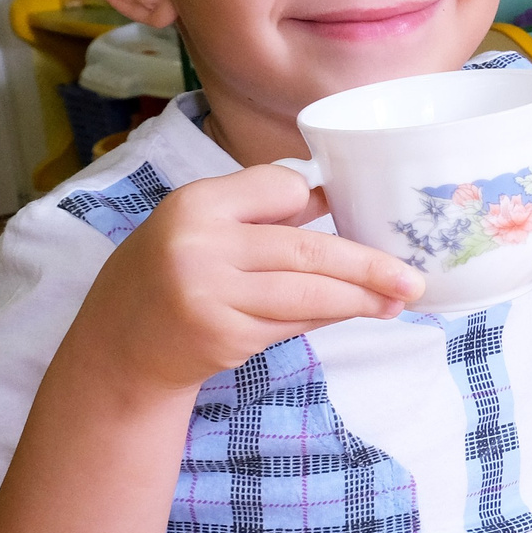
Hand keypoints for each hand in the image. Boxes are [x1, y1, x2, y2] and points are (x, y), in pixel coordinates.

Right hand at [79, 163, 423, 393]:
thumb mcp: (202, 225)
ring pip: (308, 294)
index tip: (356, 213)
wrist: (118, 343)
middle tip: (413, 278)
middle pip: (308, 250)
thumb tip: (339, 193)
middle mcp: (198, 246)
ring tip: (399, 300)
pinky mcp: (223, 337)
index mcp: (196, 203)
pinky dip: (328, 318)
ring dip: (361, 299)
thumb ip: (262, 210)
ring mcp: (210, 296)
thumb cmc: (172, 271)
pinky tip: (356, 313)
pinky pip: (293, 324)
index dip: (316, 201)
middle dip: (369, 266)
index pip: (282, 189)